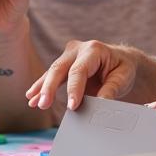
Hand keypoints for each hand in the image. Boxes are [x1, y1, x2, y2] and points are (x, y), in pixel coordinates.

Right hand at [26, 40, 155, 110]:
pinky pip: (51, 75)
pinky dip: (41, 87)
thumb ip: (111, 89)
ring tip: (33, 102)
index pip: (79, 70)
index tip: (72, 106)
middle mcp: (78, 49)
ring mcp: (68, 55)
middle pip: (59, 68)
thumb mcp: (123, 77)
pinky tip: (32, 97)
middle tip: (44, 104)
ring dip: (41, 88)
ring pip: (52, 71)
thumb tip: (100, 104)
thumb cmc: (122, 68)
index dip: (74, 89)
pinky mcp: (64, 64)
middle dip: (50, 87)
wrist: (121, 61)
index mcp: (94, 49)